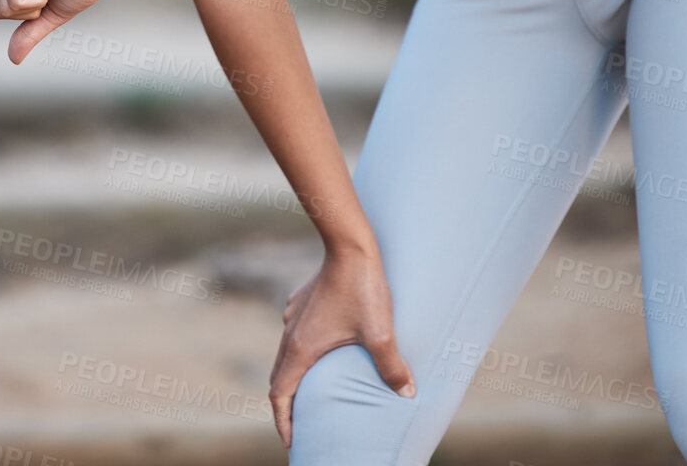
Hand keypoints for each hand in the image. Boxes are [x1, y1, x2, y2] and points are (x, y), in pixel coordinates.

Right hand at [269, 245, 414, 448]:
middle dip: (287, 405)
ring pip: (286, 355)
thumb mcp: (380, 332)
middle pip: (279, 378)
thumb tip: (407, 393)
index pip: (280, 395)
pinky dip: (301, 352)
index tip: (291, 441)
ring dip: (293, 377)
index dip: (283, 421)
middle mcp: (290, 334)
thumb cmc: (362, 288)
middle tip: (300, 425)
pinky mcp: (302, 302)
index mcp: (301, 348)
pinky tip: (321, 350)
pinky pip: (295, 335)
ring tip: (309, 392)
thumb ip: (391, 365)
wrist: (350, 245)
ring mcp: (293, 316)